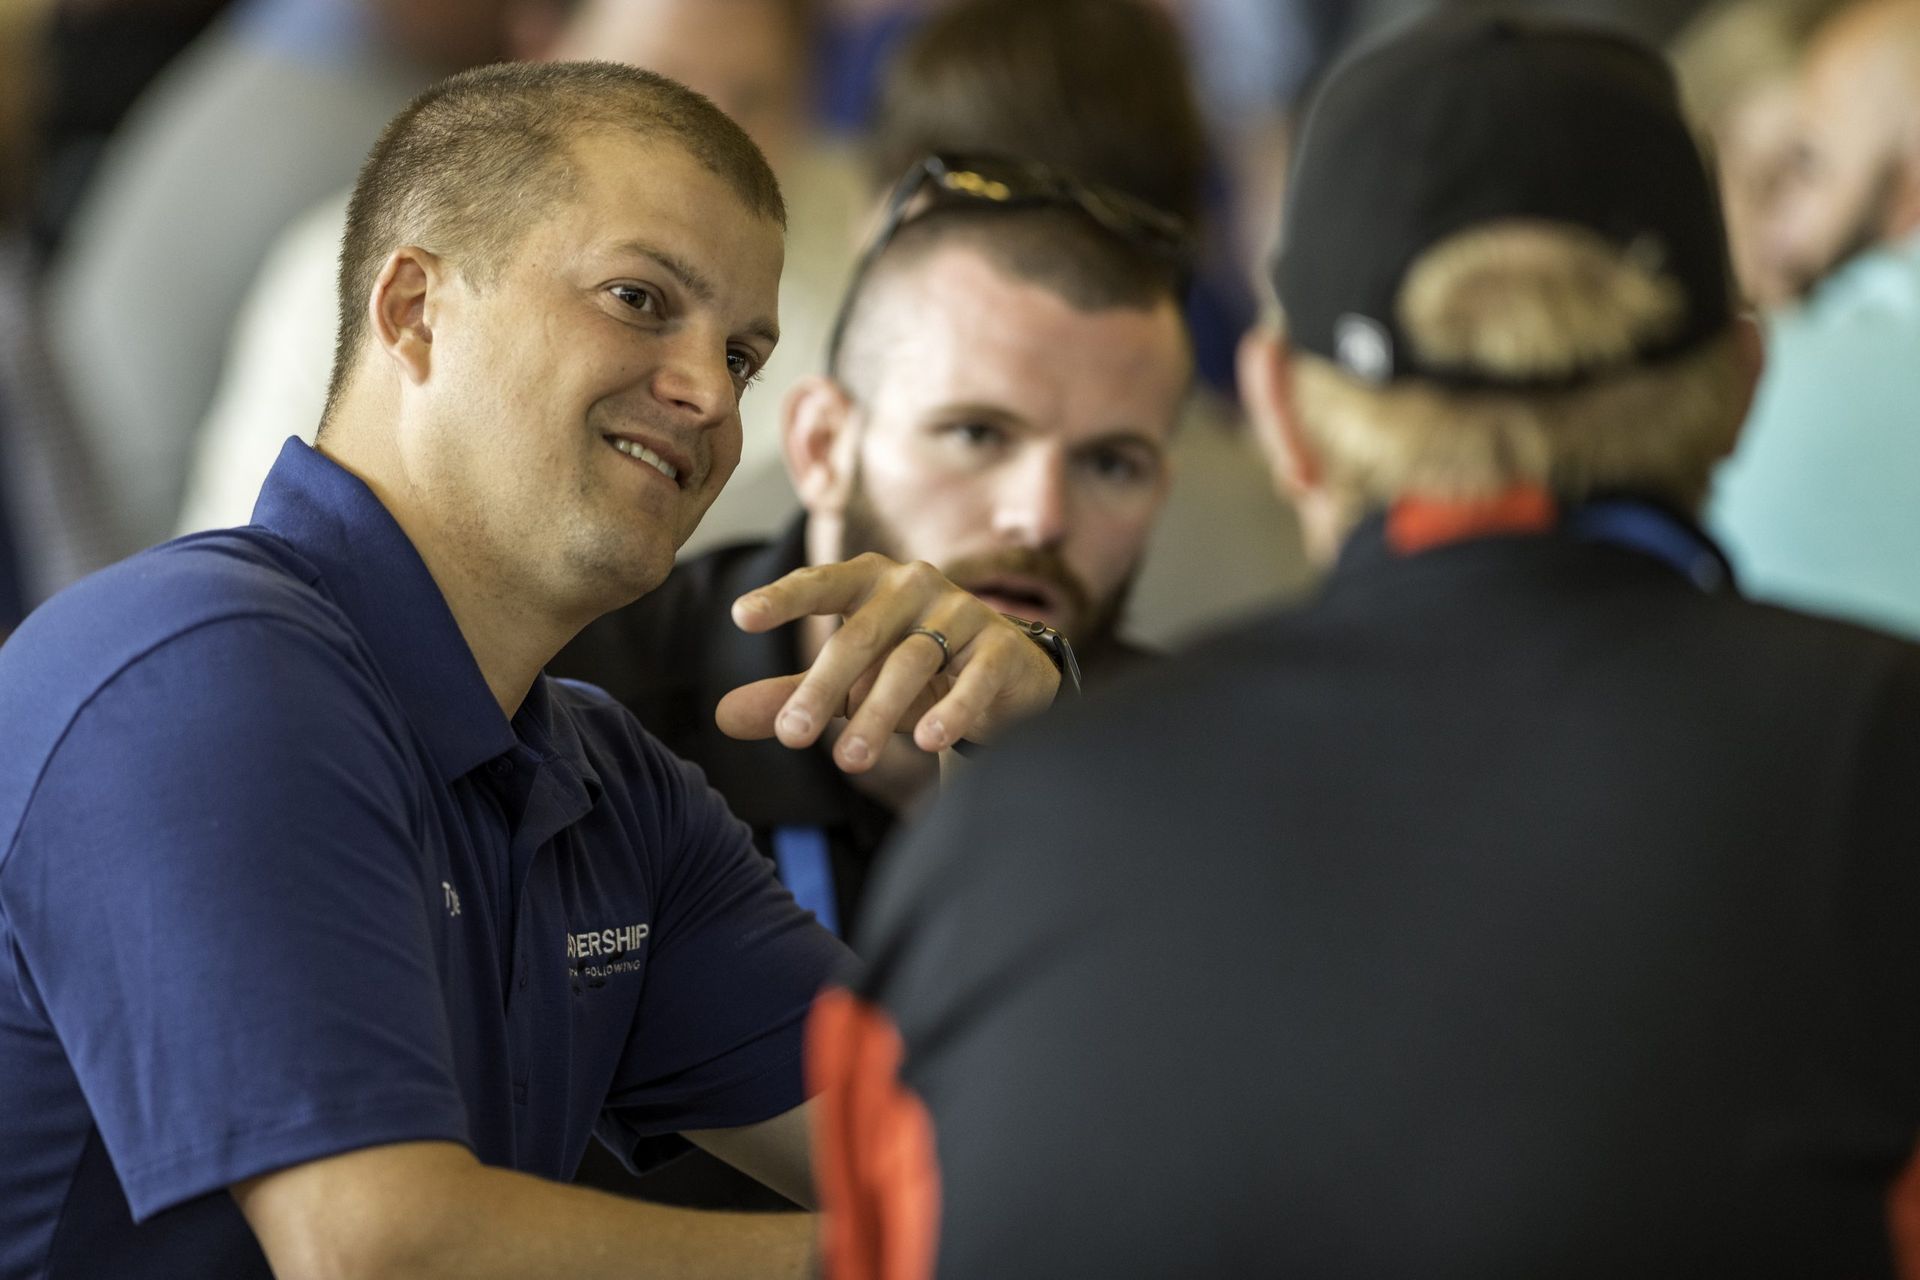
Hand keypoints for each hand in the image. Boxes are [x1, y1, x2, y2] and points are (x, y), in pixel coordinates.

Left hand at [715, 554, 1060, 771]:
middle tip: (791, 737)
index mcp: (869, 582)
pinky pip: (973, 678)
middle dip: (823, 687)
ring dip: (878, 713)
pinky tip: (930, 743)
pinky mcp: (1001, 647)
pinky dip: (951, 710)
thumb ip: (791, 695)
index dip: (783, 598)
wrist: (1005, 677)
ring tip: (850, 761)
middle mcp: (914, 584)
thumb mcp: (850, 683)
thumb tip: (721, 718)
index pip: (820, 584)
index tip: (741, 616)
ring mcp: (963, 610)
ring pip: (912, 660)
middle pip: (861, 635)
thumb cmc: (913, 673)